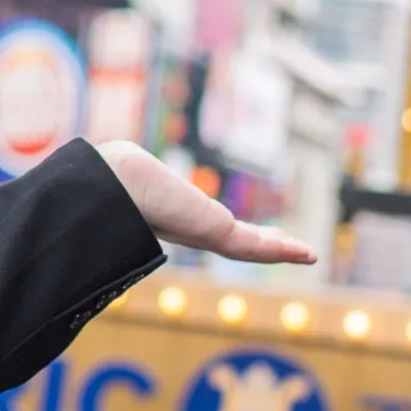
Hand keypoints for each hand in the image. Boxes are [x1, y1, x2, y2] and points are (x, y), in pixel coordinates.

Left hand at [95, 141, 317, 264]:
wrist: (116, 186)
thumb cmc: (115, 175)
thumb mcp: (130, 169)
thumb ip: (123, 170)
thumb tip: (103, 158)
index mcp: (176, 212)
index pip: (210, 224)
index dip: (230, 229)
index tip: (242, 231)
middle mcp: (192, 228)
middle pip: (235, 241)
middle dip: (261, 243)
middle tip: (282, 245)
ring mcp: (206, 234)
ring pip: (249, 246)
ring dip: (279, 249)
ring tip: (306, 253)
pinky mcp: (216, 232)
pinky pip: (255, 246)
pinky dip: (283, 250)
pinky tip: (307, 252)